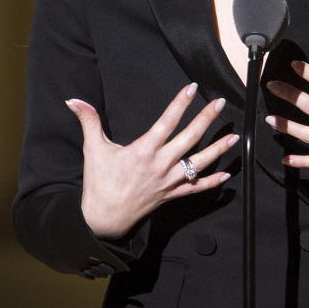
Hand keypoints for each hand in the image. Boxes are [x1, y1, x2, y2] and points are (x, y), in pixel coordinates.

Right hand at [67, 83, 237, 239]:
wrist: (102, 219)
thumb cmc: (99, 183)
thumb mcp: (93, 149)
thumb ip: (88, 121)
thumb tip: (73, 100)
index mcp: (143, 151)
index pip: (167, 122)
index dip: (180, 103)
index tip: (192, 88)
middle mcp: (160, 165)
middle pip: (189, 138)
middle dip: (207, 119)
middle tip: (220, 102)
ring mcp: (168, 181)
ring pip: (199, 164)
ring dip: (218, 150)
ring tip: (234, 137)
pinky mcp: (171, 196)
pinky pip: (195, 189)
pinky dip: (211, 183)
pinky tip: (226, 176)